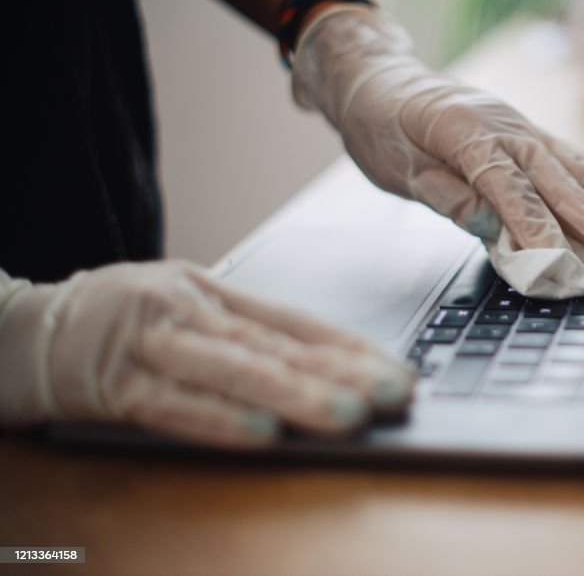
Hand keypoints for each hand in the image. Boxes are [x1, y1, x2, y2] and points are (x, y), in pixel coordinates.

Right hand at [0, 261, 414, 447]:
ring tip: (350, 416)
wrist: (14, 328)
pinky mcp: (109, 383)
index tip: (400, 372)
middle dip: (343, 372)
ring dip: (296, 394)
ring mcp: (150, 344)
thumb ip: (243, 345)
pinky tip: (262, 434)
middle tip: (397, 395)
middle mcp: (190, 311)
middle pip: (276, 345)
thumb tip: (321, 375)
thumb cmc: (113, 327)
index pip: (296, 323)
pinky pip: (171, 405)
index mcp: (213, 296)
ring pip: (234, 370)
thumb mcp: (184, 320)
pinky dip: (218, 419)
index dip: (352, 348)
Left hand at [291, 7, 583, 264]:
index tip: (562, 261)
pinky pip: (573, 159)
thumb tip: (495, 230)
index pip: (507, 186)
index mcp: (463, 132)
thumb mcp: (397, 168)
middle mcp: (503, 125)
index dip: (535, 225)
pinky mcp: (529, 131)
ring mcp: (521, 125)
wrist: (381, 80)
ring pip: (577, 167)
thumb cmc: (381, 126)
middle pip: (557, 178)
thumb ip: (447, 196)